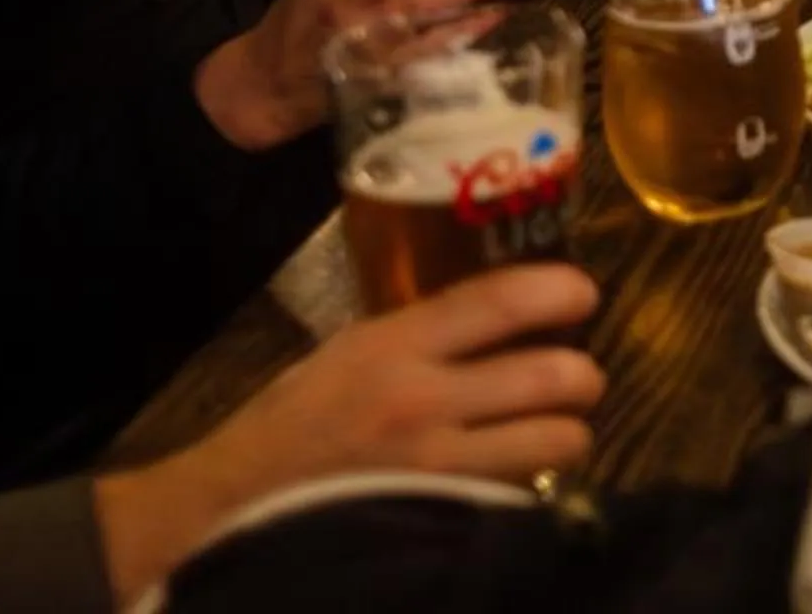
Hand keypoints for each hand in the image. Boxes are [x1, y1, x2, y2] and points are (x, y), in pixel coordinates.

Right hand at [94, 265, 602, 602]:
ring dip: (569, 434)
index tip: (583, 294)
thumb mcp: (347, 355)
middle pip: (554, 374)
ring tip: (555, 433)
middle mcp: (425, 401)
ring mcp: (439, 468)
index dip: (559, 290)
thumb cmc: (289, 428)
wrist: (227, 514)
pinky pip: (524, 496)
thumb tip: (501, 316)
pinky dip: (533, 487)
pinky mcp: (446, 520)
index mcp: (394, 346)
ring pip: (559, 441)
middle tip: (577, 380)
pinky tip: (519, 481)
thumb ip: (420, 334)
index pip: (501, 300)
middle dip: (582, 376)